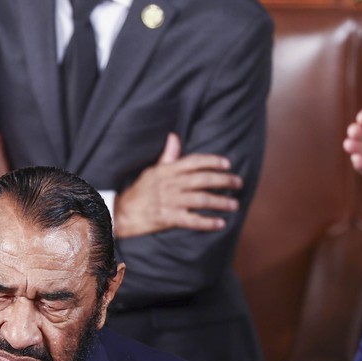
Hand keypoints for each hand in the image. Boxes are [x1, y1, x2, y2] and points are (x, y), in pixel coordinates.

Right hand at [114, 133, 241, 238]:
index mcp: (168, 171)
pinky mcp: (168, 219)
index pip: (194, 162)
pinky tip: (220, 223)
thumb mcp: (153, 171)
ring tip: (234, 205)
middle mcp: (170, 184)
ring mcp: (170, 202)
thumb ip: (168, 156)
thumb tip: (175, 137)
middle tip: (238, 183)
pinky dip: (207, 223)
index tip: (228, 164)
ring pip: (201, 200)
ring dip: (220, 202)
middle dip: (224, 180)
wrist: (123, 213)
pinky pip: (192, 221)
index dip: (213, 161)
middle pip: (203, 179)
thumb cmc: (141, 191)